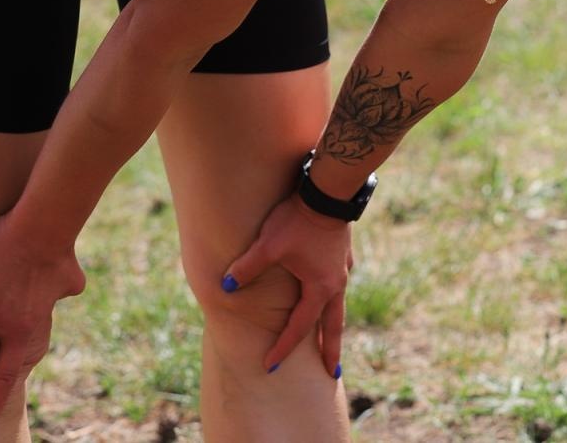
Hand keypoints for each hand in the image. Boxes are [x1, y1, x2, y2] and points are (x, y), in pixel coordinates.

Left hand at [223, 193, 352, 375]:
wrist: (328, 192)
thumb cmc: (298, 220)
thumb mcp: (269, 245)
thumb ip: (247, 267)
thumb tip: (224, 285)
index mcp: (319, 288)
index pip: (298, 328)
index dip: (282, 347)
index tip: (270, 365)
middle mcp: (335, 283)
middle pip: (333, 326)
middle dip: (332, 351)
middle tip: (333, 374)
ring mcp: (342, 269)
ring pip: (339, 305)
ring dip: (335, 325)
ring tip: (334, 339)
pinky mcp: (342, 254)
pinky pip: (338, 283)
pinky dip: (334, 297)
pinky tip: (330, 292)